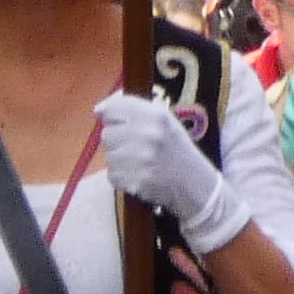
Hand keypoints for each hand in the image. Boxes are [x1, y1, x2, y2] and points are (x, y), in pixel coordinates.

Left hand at [93, 91, 247, 252]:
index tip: (120, 124)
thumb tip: (98, 110)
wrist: (194, 185)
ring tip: (140, 163)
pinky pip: (113, 174)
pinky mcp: (135, 180)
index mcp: (156, 115)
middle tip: (137, 148)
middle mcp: (147, 134)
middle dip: (118, 141)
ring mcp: (140, 159)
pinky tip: (139, 175)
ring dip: (119, 160)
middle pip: (107, 133)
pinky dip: (122, 177)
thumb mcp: (164, 120)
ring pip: (109, 156)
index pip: (113, 109)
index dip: (113, 118)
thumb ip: (133, 109)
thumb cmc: (176, 149)